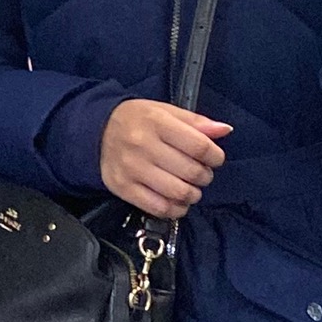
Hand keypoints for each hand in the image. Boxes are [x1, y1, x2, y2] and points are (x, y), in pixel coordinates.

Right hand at [101, 99, 231, 220]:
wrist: (96, 131)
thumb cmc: (138, 120)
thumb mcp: (165, 111)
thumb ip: (196, 122)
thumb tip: (224, 130)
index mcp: (156, 122)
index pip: (198, 146)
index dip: (215, 156)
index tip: (214, 158)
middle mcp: (142, 145)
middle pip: (191, 171)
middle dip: (205, 176)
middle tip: (202, 173)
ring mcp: (132, 169)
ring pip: (178, 193)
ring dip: (193, 194)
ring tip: (191, 188)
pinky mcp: (123, 189)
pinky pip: (159, 208)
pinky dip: (176, 209)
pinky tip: (178, 201)